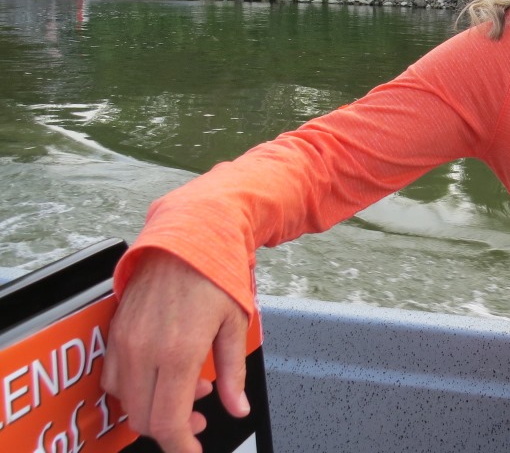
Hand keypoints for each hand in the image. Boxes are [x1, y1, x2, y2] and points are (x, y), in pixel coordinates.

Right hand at [101, 249, 250, 452]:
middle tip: (199, 416)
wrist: (191, 234)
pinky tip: (166, 373)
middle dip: (171, 428)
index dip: (180, 445)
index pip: (166, 421)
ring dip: (154, 406)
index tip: (193, 450)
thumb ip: (232, 374)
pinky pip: (115, 376)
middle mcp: (145, 349)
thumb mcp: (235, 325)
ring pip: (126, 399)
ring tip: (190, 388)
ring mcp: (125, 339)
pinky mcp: (115, 330)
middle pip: (143, 418)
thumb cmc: (217, 274)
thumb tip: (237, 409)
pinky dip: (138, 387)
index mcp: (179, 351)